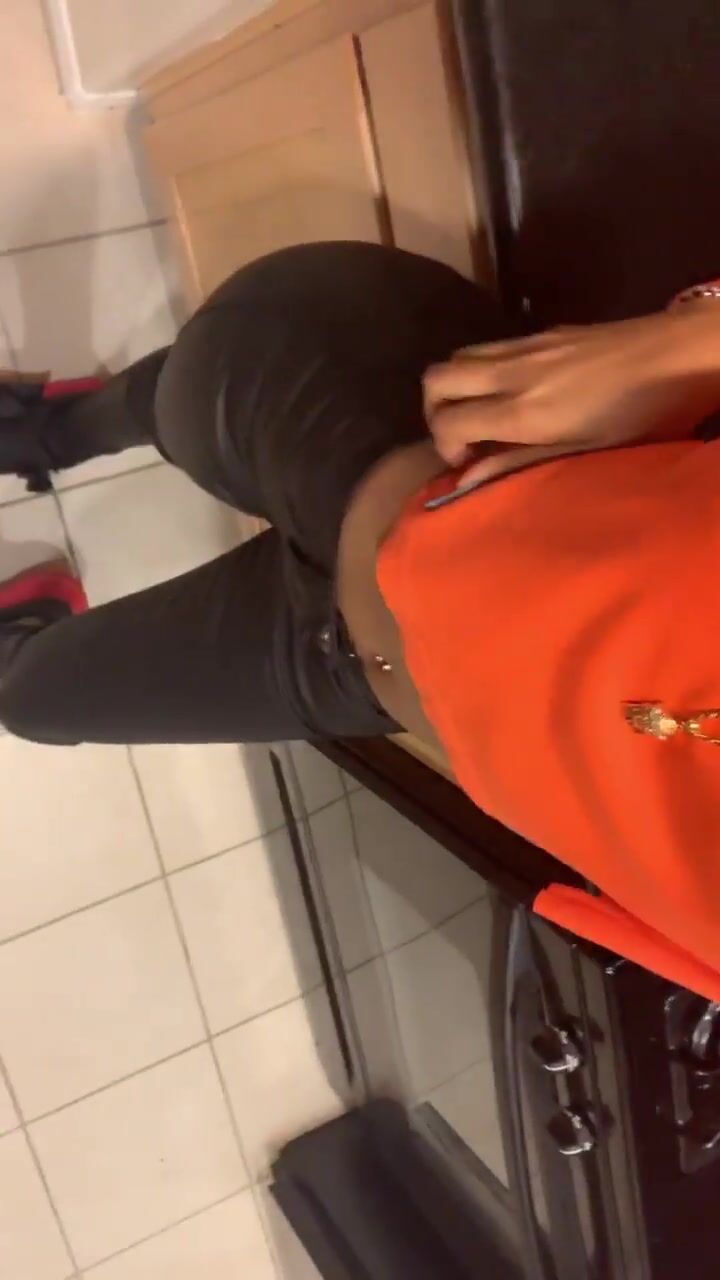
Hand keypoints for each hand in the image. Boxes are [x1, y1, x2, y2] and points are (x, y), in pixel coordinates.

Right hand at [423, 308, 719, 487]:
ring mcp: (525, 347)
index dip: (443, 445)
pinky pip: (488, 347)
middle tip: (460, 436)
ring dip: (454, 387)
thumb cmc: (639, 415)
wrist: (678, 354)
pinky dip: (479, 370)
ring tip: (481, 414)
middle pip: (436, 378)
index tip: (466, 461)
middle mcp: (513, 373)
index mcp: (523, 411)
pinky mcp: (542, 333)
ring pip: (456, 356)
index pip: (448, 420)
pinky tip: (510, 393)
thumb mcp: (582, 451)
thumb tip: (465, 480)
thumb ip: (518, 463)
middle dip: (433, 411)